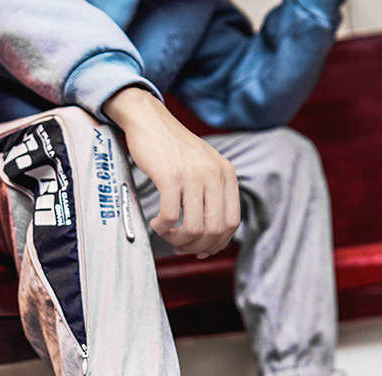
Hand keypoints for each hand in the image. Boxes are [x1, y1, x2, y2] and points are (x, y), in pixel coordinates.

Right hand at [103, 87, 240, 257]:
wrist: (150, 120)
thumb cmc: (173, 149)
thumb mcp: (204, 167)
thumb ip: (213, 195)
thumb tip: (211, 238)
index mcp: (226, 173)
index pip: (231, 222)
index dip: (217, 243)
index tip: (201, 249)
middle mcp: (214, 174)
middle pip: (213, 230)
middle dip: (196, 246)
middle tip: (180, 246)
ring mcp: (192, 175)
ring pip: (193, 228)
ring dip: (178, 240)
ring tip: (167, 235)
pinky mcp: (170, 176)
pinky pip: (171, 217)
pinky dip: (163, 228)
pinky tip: (157, 223)